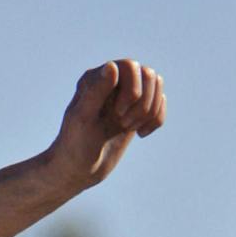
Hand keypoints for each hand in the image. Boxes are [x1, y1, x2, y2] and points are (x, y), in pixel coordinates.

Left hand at [49, 59, 165, 189]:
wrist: (77, 170)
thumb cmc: (75, 146)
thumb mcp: (83, 119)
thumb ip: (96, 92)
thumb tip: (112, 66)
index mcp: (96, 78)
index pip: (129, 66)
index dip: (131, 90)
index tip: (118, 114)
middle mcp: (112, 81)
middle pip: (148, 74)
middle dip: (142, 103)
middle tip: (124, 124)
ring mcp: (126, 95)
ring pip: (157, 85)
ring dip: (150, 110)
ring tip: (130, 128)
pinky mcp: (136, 110)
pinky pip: (160, 102)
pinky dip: (156, 119)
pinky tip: (140, 134)